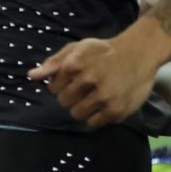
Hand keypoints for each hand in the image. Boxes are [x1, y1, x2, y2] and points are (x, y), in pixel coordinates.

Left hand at [27, 34, 161, 127]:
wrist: (138, 54)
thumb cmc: (104, 51)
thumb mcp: (78, 48)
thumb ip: (54, 63)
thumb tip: (32, 76)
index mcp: (75, 64)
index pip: (52, 89)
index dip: (59, 86)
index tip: (71, 81)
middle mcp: (89, 80)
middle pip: (63, 102)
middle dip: (70, 97)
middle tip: (83, 89)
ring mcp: (103, 97)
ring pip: (76, 114)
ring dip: (81, 108)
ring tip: (92, 98)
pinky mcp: (116, 110)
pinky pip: (93, 123)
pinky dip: (95, 117)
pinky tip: (102, 105)